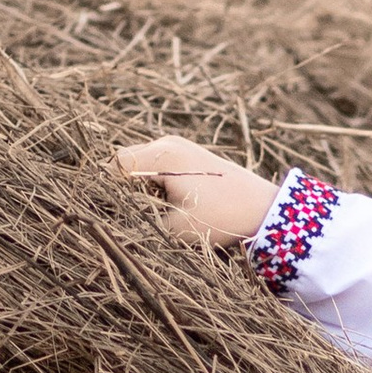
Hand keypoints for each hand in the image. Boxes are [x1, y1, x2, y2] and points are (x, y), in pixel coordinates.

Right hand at [116, 135, 280, 249]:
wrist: (264, 208)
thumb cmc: (222, 218)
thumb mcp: (176, 228)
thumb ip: (141, 225)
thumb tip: (114, 229)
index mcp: (163, 154)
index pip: (115, 165)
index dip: (107, 190)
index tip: (112, 215)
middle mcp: (168, 143)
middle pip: (124, 161)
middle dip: (120, 188)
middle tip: (126, 215)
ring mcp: (179, 147)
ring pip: (140, 164)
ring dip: (136, 187)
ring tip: (145, 212)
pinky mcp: (188, 157)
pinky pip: (156, 166)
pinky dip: (152, 184)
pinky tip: (163, 205)